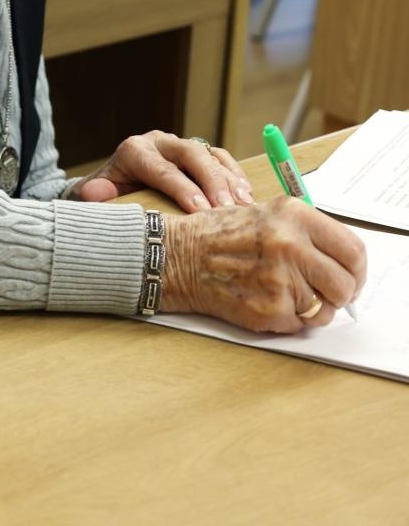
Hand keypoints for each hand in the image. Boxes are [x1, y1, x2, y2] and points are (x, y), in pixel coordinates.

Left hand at [70, 131, 253, 209]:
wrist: (112, 187)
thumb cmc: (106, 198)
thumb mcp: (95, 197)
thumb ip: (95, 195)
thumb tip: (95, 192)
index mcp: (134, 151)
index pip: (161, 169)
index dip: (182, 188)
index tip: (199, 210)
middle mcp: (159, 142)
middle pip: (191, 154)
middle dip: (211, 181)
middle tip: (226, 209)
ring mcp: (180, 146)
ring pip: (209, 155)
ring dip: (229, 180)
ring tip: (245, 205)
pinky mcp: (197, 154)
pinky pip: (221, 158)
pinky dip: (234, 176)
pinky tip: (247, 197)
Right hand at [162, 198, 366, 332]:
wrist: (182, 255)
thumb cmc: (221, 234)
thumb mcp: (268, 214)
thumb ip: (307, 233)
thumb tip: (344, 262)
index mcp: (294, 215)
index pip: (354, 250)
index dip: (356, 270)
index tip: (351, 276)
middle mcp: (291, 245)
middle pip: (347, 284)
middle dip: (340, 294)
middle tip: (325, 292)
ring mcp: (280, 280)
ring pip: (325, 310)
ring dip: (313, 309)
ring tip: (286, 293)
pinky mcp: (269, 309)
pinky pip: (300, 324)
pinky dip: (290, 318)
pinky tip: (268, 300)